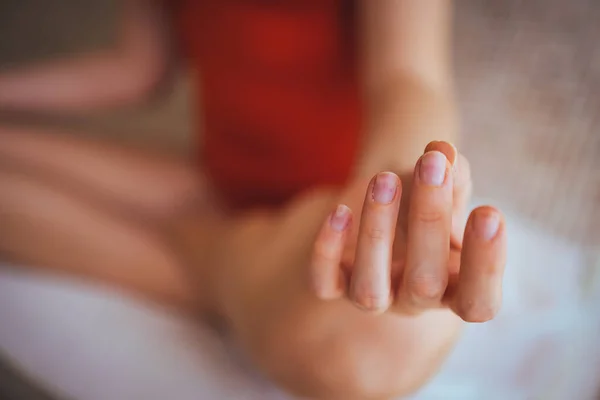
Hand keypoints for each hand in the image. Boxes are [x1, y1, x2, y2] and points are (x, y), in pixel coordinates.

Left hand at [310, 141, 506, 321]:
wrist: (388, 212)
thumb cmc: (428, 205)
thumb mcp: (447, 193)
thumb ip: (453, 178)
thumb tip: (444, 153)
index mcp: (455, 289)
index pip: (478, 301)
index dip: (486, 266)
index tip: (489, 211)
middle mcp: (414, 301)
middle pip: (424, 284)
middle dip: (430, 222)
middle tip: (432, 166)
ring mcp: (374, 297)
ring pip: (370, 289)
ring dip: (376, 233)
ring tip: (384, 179)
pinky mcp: (335, 286)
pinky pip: (324, 283)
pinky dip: (328, 251)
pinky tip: (339, 211)